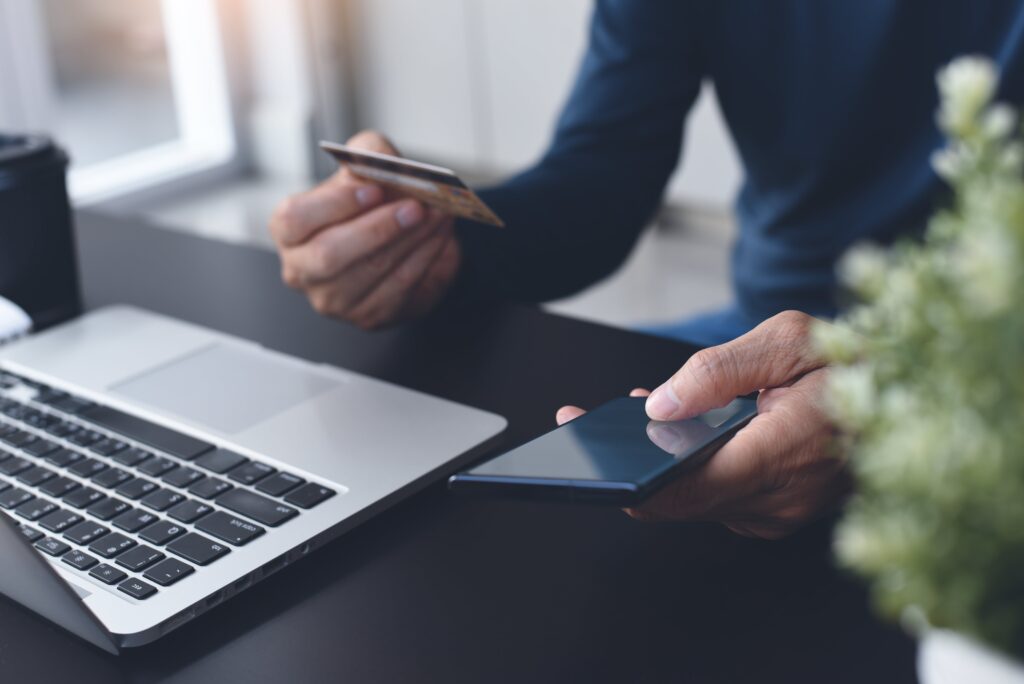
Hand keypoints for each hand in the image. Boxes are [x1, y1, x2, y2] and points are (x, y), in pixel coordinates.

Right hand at [270, 130, 460, 329]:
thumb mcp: (363, 164)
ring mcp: (333, 300)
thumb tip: (385, 159)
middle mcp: (302, 271)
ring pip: (372, 272)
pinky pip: (400, 290)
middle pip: (330, 254)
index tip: (373, 190)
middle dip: (378, 228)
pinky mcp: (368, 316)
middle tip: (416, 207)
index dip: (333, 205)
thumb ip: (369, 152)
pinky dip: (425, 259)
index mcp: (289, 232)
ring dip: (412, 241)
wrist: (392, 235)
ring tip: (438, 215)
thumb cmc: (367, 200)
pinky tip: (440, 237)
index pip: (294, 220)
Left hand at [556, 311, 848, 538]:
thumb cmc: (854, 362)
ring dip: (657, 462)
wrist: (908, 394)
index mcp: (780, 457)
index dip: (631, 481)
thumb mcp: (787, 340)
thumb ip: (719, 371)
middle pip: (679, 498)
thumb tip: (659, 405)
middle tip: (584, 426)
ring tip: (621, 419)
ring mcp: (777, 512)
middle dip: (628, 464)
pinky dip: (687, 466)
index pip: (686, 489)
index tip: (589, 463)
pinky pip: (715, 495)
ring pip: (694, 498)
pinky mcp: (774, 509)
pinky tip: (671, 431)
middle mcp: (777, 500)